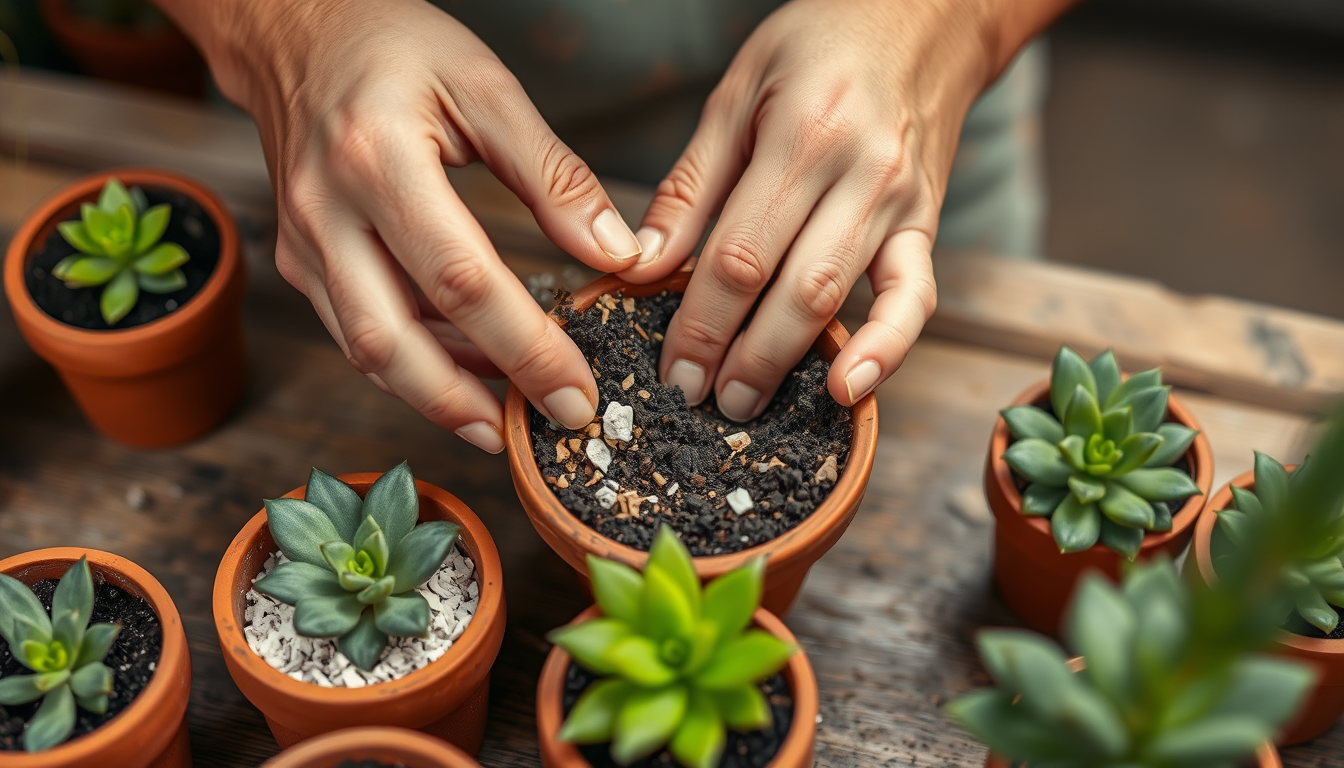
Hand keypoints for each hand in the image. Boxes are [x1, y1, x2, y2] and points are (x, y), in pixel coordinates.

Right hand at [166, 0, 644, 450]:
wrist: (293, 28)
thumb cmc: (393, 45)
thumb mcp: (485, 86)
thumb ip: (554, 174)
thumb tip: (616, 254)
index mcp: (376, 159)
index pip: (460, 281)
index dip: (523, 349)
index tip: (577, 393)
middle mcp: (325, 212)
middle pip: (394, 342)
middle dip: (470, 403)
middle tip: (539, 429)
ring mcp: (304, 243)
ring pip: (369, 352)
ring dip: (440, 395)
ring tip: (510, 416)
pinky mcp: (302, 261)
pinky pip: (358, 332)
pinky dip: (416, 364)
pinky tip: (470, 375)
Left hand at [618, 0, 1054, 419]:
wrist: (924, 17)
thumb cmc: (820, 44)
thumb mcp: (738, 91)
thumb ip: (691, 184)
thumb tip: (642, 265)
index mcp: (803, 134)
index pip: (740, 252)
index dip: (701, 320)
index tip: (671, 367)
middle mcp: (859, 172)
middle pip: (790, 287)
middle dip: (738, 356)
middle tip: (697, 401)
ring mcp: (901, 202)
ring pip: (841, 297)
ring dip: (789, 362)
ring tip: (744, 403)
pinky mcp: (927, 223)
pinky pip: (916, 297)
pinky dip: (889, 349)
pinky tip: (851, 388)